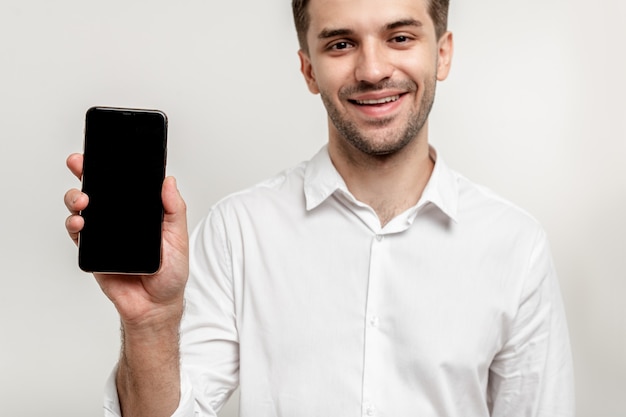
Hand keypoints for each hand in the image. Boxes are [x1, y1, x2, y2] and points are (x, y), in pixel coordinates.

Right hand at [64, 153, 188, 326]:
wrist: (156, 306)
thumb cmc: (170, 272)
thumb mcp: (178, 237)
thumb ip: (173, 210)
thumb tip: (168, 181)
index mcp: (140, 211)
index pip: (124, 183)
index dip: (113, 166)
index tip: (105, 149)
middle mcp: (120, 218)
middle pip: (98, 189)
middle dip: (85, 172)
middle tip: (80, 162)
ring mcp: (104, 234)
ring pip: (82, 208)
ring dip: (76, 198)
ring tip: (83, 200)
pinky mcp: (93, 251)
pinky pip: (78, 234)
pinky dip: (74, 225)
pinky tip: (79, 222)